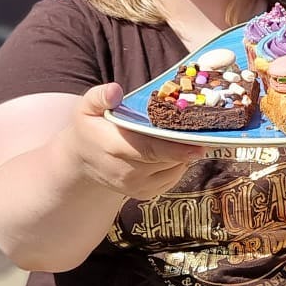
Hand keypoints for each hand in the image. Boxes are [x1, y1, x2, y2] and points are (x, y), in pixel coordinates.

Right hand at [66, 82, 204, 199]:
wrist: (82, 162)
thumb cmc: (90, 128)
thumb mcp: (87, 108)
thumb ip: (99, 97)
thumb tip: (115, 91)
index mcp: (112, 147)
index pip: (147, 150)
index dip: (174, 149)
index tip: (198, 145)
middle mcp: (124, 172)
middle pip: (164, 161)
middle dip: (186, 148)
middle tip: (203, 133)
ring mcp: (135, 187)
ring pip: (172, 170)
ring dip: (183, 155)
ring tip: (186, 137)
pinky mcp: (144, 194)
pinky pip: (172, 179)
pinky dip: (178, 164)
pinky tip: (175, 150)